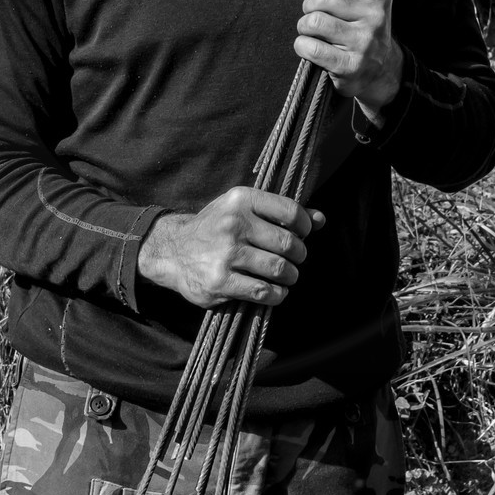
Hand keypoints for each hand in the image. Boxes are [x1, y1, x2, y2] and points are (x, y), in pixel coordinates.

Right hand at [137, 186, 321, 309]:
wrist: (173, 251)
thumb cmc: (216, 227)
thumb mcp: (242, 209)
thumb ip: (281, 213)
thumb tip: (321, 219)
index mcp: (241, 199)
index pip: (291, 212)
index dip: (305, 227)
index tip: (302, 235)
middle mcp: (233, 224)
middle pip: (288, 244)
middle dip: (299, 256)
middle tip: (294, 260)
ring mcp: (226, 253)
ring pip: (279, 269)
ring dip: (290, 277)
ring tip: (286, 277)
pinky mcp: (220, 281)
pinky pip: (263, 291)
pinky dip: (276, 294)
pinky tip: (274, 291)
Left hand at [291, 0, 403, 120]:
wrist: (380, 70)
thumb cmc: (358, 27)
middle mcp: (376, 16)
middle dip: (309, 6)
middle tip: (315, 15)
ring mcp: (365, 42)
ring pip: (315, 21)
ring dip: (304, 26)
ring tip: (312, 32)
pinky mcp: (351, 66)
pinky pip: (311, 47)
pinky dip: (302, 46)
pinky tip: (310, 47)